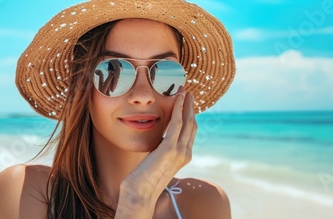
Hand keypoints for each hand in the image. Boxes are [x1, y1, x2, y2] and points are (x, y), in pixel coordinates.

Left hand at [115, 87, 196, 217]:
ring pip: (187, 121)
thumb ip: (160, 150)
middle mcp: (186, 153)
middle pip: (192, 124)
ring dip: (186, 104)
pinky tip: (177, 98)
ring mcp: (180, 151)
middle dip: (190, 107)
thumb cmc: (143, 180)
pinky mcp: (170, 149)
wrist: (140, 193)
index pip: (190, 131)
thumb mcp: (155, 161)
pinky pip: (177, 123)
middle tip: (187, 92)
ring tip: (183, 91)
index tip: (185, 103)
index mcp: (184, 156)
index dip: (189, 115)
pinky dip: (178, 108)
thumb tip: (157, 141)